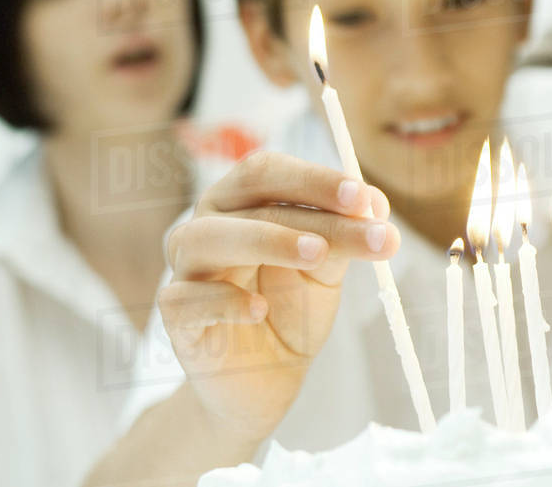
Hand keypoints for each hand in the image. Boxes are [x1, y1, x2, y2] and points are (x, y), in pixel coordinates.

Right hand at [157, 151, 397, 441]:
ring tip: (317, 252)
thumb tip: (375, 207)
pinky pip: (186, 299)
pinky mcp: (176, 317)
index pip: (271, 170)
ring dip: (268, 239)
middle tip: (363, 218)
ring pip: (208, 237)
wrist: (265, 380)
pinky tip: (260, 309)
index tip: (366, 198)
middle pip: (249, 192)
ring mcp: (186, 268)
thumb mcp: (325, 270)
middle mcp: (209, 222)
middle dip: (312, 200)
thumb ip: (343, 237)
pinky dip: (224, 301)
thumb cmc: (290, 309)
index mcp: (243, 202)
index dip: (317, 178)